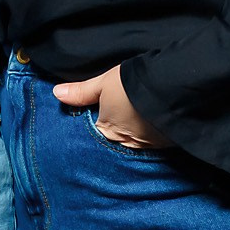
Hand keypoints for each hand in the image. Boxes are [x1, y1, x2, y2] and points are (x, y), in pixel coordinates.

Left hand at [51, 63, 171, 150]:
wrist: (172, 87)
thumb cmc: (133, 84)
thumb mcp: (103, 83)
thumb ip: (81, 92)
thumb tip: (57, 94)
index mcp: (107, 131)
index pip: (97, 131)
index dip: (98, 119)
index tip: (102, 109)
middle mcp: (125, 143)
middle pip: (116, 137)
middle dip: (118, 127)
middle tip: (123, 111)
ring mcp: (147, 145)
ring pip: (136, 140)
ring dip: (136, 131)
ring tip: (139, 115)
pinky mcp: (166, 144)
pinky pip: (154, 140)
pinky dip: (152, 132)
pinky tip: (153, 120)